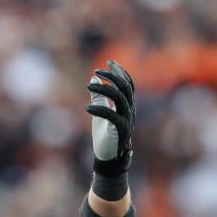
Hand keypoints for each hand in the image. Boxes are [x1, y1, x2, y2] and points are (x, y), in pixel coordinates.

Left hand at [86, 60, 134, 174]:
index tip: (109, 61)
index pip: (128, 83)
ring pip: (120, 98)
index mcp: (128, 104)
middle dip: (112, 76)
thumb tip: (94, 78)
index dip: (120, 71)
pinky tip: (87, 108)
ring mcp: (127, 119)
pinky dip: (99, 109)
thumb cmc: (105, 134)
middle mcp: (130, 110)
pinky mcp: (120, 130)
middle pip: (125, 87)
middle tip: (96, 71)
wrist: (108, 156)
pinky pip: (112, 115)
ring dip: (104, 89)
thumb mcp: (100, 111)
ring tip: (88, 86)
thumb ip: (99, 96)